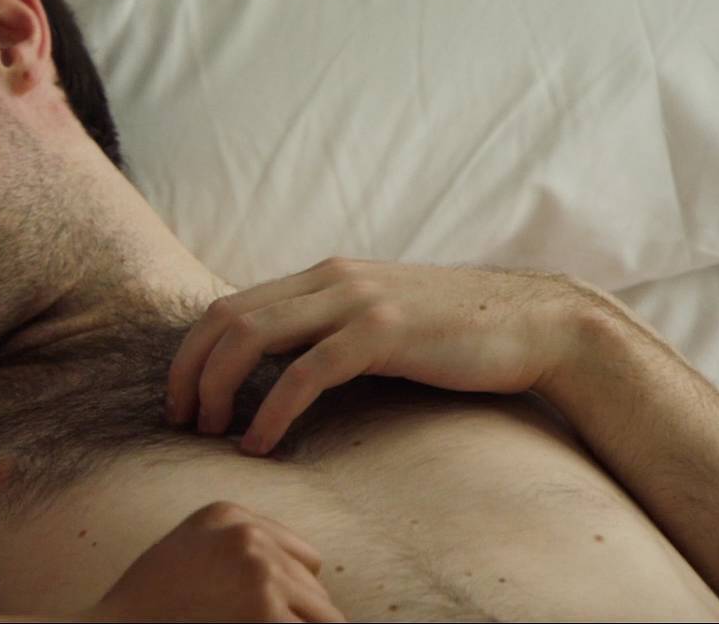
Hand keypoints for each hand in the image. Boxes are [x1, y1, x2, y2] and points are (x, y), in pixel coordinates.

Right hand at [89, 501, 342, 621]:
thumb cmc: (149, 604)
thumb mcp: (190, 551)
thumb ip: (237, 548)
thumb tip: (306, 580)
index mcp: (228, 515)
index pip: (301, 556)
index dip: (287, 592)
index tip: (254, 611)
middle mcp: (248, 535)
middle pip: (314, 585)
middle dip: (295, 615)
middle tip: (249, 622)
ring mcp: (260, 572)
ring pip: (325, 615)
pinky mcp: (265, 611)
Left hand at [166, 258, 598, 454]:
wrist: (537, 323)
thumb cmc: (456, 334)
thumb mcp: (377, 321)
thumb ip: (327, 331)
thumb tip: (276, 366)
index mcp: (321, 277)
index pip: (227, 306)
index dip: (191, 353)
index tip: (181, 399)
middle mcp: (329, 279)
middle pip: (225, 318)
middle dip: (189, 371)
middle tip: (182, 421)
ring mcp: (356, 301)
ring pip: (252, 337)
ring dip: (218, 388)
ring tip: (213, 433)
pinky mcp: (383, 332)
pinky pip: (306, 373)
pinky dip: (271, 411)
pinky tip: (261, 443)